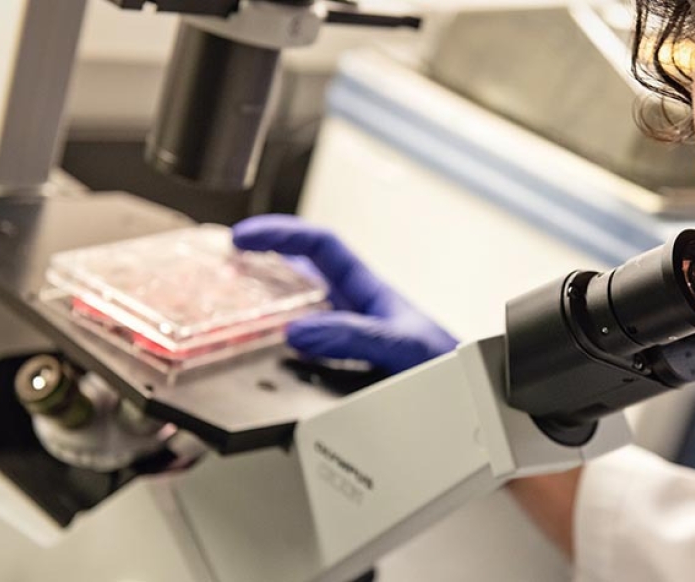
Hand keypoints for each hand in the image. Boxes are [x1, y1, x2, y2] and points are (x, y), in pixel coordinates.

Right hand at [232, 214, 457, 373]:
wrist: (475, 404)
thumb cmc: (452, 368)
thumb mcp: (404, 347)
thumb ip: (356, 338)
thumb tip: (302, 332)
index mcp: (369, 292)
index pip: (321, 247)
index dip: (281, 235)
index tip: (243, 239)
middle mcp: (355, 313)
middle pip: (299, 277)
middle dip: (260, 268)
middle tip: (219, 273)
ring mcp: (348, 343)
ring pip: (297, 317)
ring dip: (263, 315)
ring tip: (226, 317)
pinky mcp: (345, 375)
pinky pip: (301, 358)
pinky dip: (276, 357)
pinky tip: (260, 369)